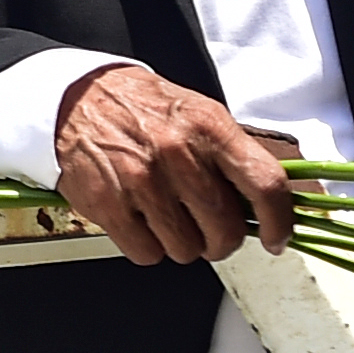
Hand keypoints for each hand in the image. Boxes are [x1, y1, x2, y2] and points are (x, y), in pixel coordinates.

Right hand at [46, 64, 292, 264]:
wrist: (74, 98)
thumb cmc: (140, 108)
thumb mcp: (196, 113)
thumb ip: (230, 155)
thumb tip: (264, 205)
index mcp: (209, 127)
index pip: (264, 184)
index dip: (279, 222)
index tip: (276, 238)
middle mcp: (178, 153)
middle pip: (225, 231)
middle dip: (220, 241)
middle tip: (207, 229)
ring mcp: (142, 180)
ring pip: (187, 250)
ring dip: (182, 244)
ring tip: (166, 217)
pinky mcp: (109, 204)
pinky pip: (147, 254)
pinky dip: (147, 246)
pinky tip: (140, 221)